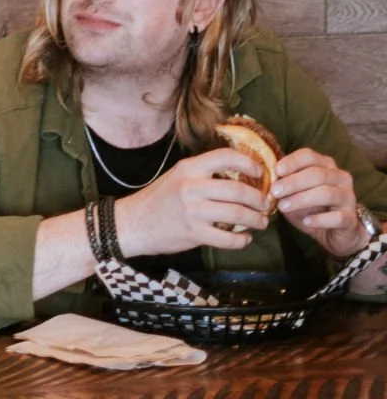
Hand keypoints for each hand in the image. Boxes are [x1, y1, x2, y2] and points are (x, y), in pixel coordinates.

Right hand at [114, 147, 268, 255]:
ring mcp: (193, 211)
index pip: (227, 157)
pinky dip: (242, 241)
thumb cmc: (158, 199)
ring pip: (238, 214)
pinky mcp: (194, 233)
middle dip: (259, 199)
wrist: (132, 223)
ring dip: (257, 220)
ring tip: (260, 222)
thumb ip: (203, 174)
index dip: (249, 164)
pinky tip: (244, 239)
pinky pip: (228, 239)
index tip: (261, 173)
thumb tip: (239, 176)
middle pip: (239, 190)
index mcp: (189, 168)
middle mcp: (192, 187)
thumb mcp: (177, 177)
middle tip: (265, 205)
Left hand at [273, 148, 370, 257]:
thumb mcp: (294, 193)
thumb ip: (284, 183)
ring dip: (302, 199)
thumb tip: (266, 179)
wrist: (333, 232)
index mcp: (325, 165)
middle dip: (293, 182)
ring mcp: (348, 197)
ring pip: (327, 193)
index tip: (276, 171)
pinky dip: (319, 219)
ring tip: (283, 207)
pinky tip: (306, 221)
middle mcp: (340, 177)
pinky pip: (337, 217)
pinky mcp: (351, 218)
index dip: (292, 162)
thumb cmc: (309, 207)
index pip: (309, 155)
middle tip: (274, 191)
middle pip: (317, 174)